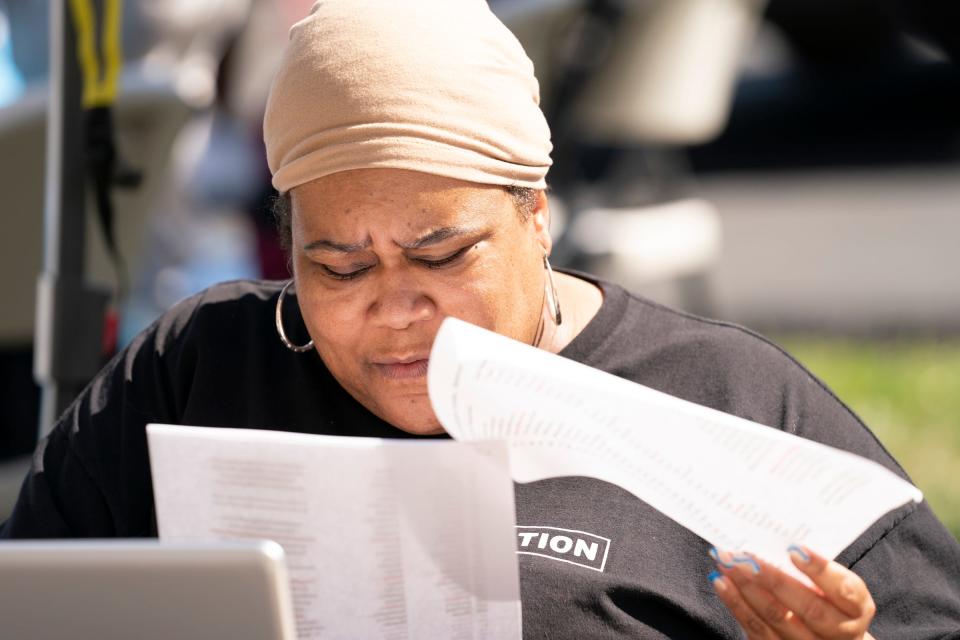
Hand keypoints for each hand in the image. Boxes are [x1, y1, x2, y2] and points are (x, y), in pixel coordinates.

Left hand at [709, 545, 875, 639]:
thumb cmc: (832, 602)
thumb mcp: (837, 586)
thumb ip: (818, 568)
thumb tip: (779, 540)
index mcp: (856, 610)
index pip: (843, 590)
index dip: (820, 570)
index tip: (793, 549)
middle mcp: (839, 633)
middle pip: (807, 608)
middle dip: (772, 579)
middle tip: (744, 557)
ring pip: (775, 619)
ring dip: (745, 589)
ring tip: (726, 564)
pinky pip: (756, 630)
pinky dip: (736, 605)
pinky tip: (722, 583)